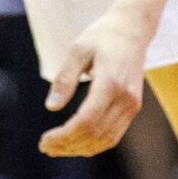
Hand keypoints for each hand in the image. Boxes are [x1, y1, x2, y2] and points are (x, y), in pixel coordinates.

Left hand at [40, 6, 149, 155]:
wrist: (133, 30)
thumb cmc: (102, 36)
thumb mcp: (77, 50)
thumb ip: (64, 78)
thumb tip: (51, 107)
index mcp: (111, 83)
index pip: (86, 121)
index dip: (63, 136)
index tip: (44, 139)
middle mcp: (126, 98)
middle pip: (95, 134)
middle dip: (67, 146)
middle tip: (44, 146)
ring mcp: (133, 105)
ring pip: (105, 140)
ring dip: (79, 149)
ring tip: (56, 148)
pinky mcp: (133, 107)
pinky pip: (113, 135)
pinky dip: (93, 144)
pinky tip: (75, 143)